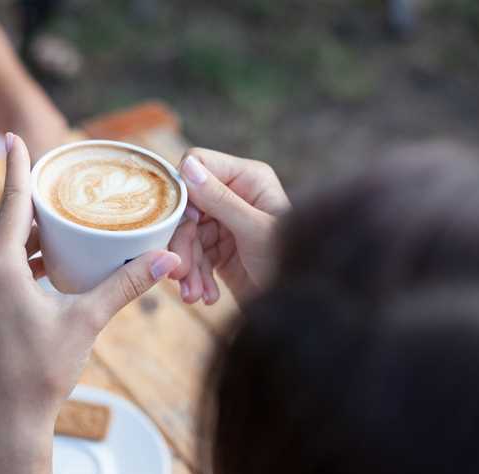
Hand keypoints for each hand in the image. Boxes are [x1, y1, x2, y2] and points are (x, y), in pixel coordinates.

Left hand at [0, 133, 179, 473]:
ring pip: (2, 243)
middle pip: (6, 219)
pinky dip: (23, 254)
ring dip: (28, 228)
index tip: (11, 136)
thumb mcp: (87, 320)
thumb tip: (167, 260)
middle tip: (54, 174)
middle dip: (29, 196)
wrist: (9, 420)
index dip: (15, 166)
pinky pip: (0, 265)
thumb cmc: (42, 372)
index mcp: (0, 268)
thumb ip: (126, 286)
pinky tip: (48, 258)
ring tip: (58, 213)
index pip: (10, 203)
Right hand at [168, 148, 289, 306]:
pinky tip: (207, 296)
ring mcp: (226, 222)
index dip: (184, 192)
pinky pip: (195, 256)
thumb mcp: (254, 230)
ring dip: (188, 267)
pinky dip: (196, 277)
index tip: (183, 223)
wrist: (299, 304)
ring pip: (187, 236)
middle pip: (187, 208)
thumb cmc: (291, 262)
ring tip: (194, 294)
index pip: (198, 164)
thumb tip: (187, 167)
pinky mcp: (220, 249)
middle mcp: (235, 195)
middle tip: (179, 273)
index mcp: (247, 178)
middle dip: (183, 243)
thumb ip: (220, 199)